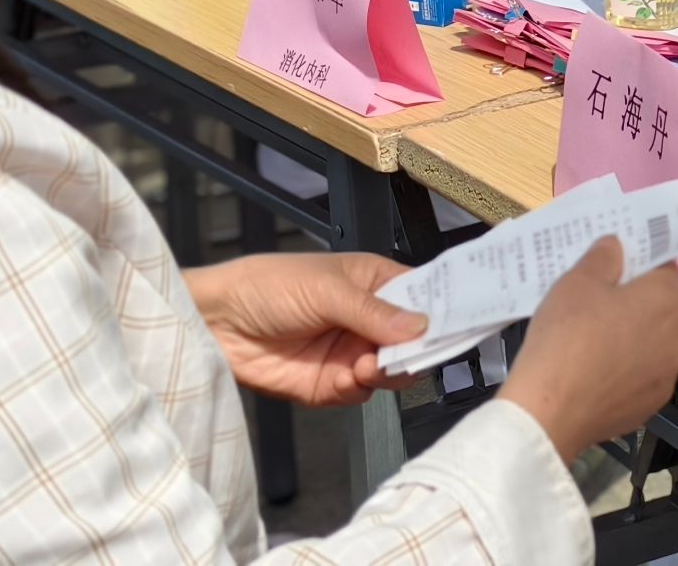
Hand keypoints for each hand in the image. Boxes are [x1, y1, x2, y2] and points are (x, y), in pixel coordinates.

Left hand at [185, 253, 426, 406]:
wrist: (216, 324)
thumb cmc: (268, 286)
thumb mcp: (327, 289)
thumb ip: (373, 311)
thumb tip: (421, 326)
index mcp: (376, 283)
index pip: (424, 298)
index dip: (444, 311)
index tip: (461, 324)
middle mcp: (369, 320)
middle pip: (414, 341)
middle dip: (415, 349)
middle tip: (405, 353)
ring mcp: (351, 353)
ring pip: (392, 371)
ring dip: (386, 371)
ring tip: (366, 364)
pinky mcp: (330, 385)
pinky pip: (361, 394)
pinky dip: (359, 389)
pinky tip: (345, 377)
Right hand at [498, 238, 677, 463]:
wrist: (550, 412)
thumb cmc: (567, 336)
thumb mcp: (577, 282)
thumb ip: (604, 257)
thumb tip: (617, 246)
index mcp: (667, 300)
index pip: (665, 267)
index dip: (642, 262)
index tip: (617, 264)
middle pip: (662, 306)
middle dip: (637, 299)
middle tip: (599, 298)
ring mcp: (667, 376)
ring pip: (654, 342)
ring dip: (634, 335)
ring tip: (595, 336)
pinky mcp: (650, 406)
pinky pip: (641, 375)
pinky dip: (626, 369)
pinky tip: (596, 370)